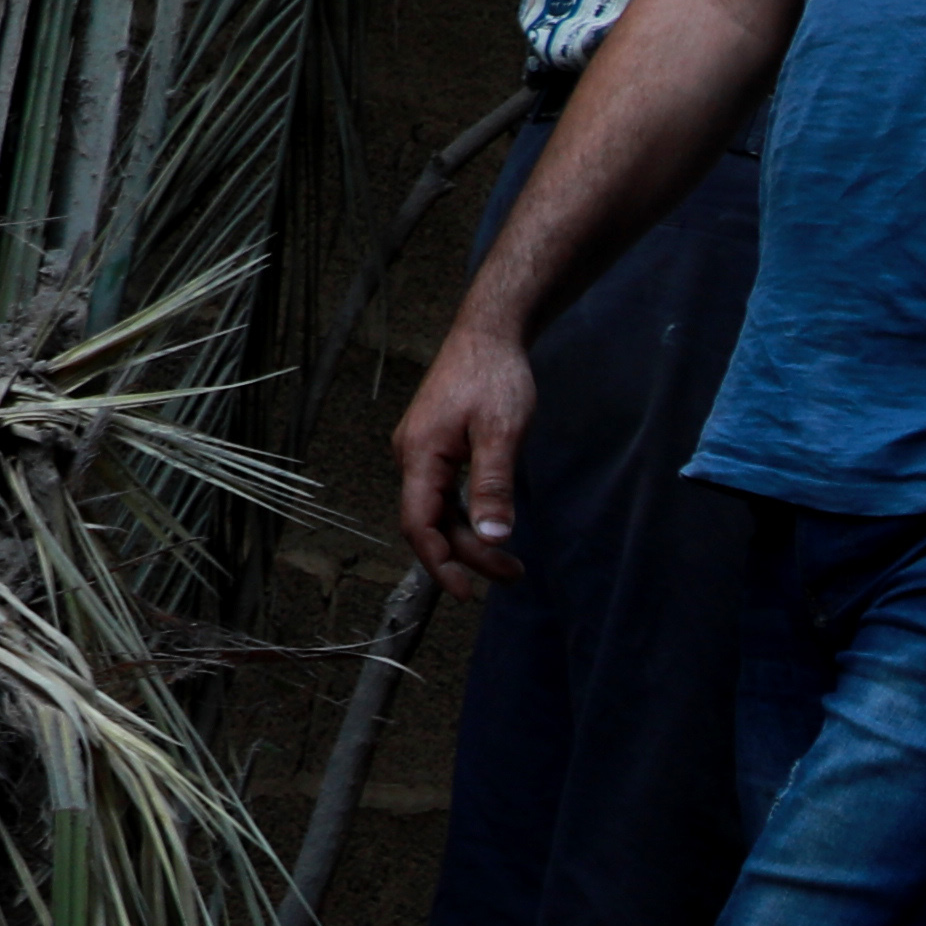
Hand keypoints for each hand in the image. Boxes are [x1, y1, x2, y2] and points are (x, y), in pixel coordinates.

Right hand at [390, 332, 538, 591]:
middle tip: (514, 575)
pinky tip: (492, 527)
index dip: (440, 563)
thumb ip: (494, 485)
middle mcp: (411, 456)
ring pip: (438, 510)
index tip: (466, 592)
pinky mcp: (435, 447)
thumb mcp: (503, 431)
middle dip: (469, 555)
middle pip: (431, 523)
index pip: (419, 524)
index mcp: (419, 455)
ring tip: (510, 563)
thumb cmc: (495, 375)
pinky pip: (444, 494)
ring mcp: (421, 452)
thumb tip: (492, 537)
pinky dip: (466, 516)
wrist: (488, 333)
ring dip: (470, 539)